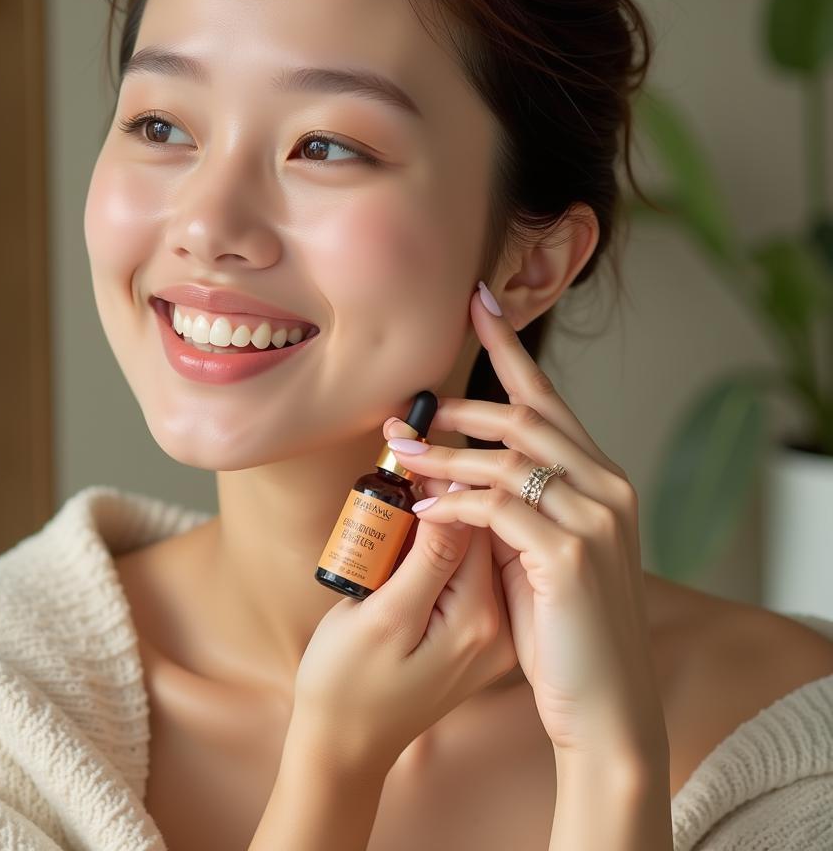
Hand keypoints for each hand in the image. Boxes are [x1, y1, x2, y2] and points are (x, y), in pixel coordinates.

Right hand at [293, 435, 518, 775]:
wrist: (344, 744)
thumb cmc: (347, 684)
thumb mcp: (382, 616)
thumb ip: (427, 555)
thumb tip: (457, 490)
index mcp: (480, 619)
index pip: (479, 520)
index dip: (446, 475)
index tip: (407, 445)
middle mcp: (498, 624)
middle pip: (481, 528)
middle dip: (444, 488)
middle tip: (398, 463)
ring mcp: (489, 631)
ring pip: (471, 544)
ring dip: (438, 511)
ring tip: (398, 495)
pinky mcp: (472, 630)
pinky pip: (461, 568)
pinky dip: (435, 541)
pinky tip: (405, 535)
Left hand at [385, 282, 667, 760]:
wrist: (604, 702)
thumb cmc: (563, 627)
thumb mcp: (540, 552)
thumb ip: (517, 504)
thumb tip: (462, 466)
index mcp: (599, 478)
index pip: (547, 398)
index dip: (510, 346)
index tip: (477, 301)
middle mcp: (606, 486)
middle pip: (523, 416)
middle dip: (458, 407)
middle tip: (405, 413)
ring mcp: (594, 518)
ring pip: (507, 458)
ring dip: (444, 455)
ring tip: (397, 457)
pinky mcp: (570, 555)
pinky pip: (499, 508)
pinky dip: (454, 504)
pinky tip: (420, 512)